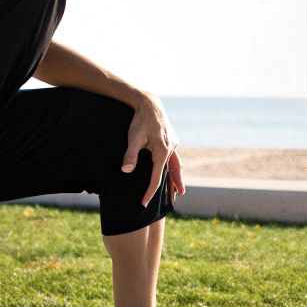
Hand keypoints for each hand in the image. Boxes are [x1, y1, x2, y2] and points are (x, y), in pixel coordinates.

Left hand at [121, 92, 186, 206]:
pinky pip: (175, 156)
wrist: (149, 102)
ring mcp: (174, 142)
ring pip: (177, 164)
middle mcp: (171, 148)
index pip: (156, 177)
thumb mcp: (133, 138)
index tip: (144, 203)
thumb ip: (131, 155)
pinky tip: (176, 167)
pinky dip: (176, 165)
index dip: (150, 192)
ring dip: (177, 176)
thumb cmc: (140, 120)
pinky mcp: (172, 138)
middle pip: (172, 172)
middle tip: (177, 198)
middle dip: (173, 185)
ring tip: (180, 188)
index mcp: (162, 151)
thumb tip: (126, 171)